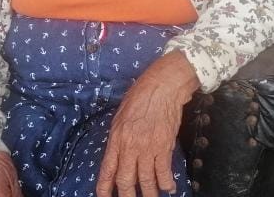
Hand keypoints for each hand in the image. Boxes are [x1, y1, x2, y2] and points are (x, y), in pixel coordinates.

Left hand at [97, 50, 198, 196]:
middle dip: (127, 196)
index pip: (107, 169)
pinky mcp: (165, 146)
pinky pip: (164, 170)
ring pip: (146, 179)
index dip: (105, 187)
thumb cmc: (140, 96)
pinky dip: (166, 182)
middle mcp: (130, 147)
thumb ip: (118, 137)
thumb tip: (118, 153)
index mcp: (116, 139)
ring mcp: (148, 148)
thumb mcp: (120, 116)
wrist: (162, 87)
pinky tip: (169, 188)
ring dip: (149, 193)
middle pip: (126, 180)